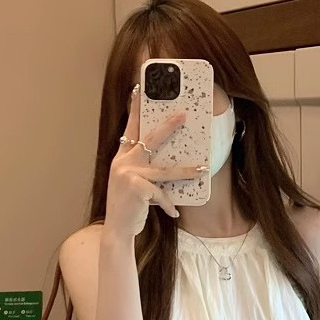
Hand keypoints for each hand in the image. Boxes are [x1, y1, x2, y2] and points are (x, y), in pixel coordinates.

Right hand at [104, 83, 204, 238]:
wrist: (117, 228)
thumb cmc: (129, 206)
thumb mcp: (133, 183)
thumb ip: (144, 170)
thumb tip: (168, 163)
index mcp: (122, 158)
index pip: (130, 128)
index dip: (135, 109)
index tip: (138, 90)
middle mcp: (123, 162)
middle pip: (150, 138)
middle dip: (168, 126)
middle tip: (183, 115)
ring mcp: (128, 174)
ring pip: (165, 170)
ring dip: (187, 171)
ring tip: (203, 169)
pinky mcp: (136, 188)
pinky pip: (161, 193)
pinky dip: (168, 204)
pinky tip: (174, 214)